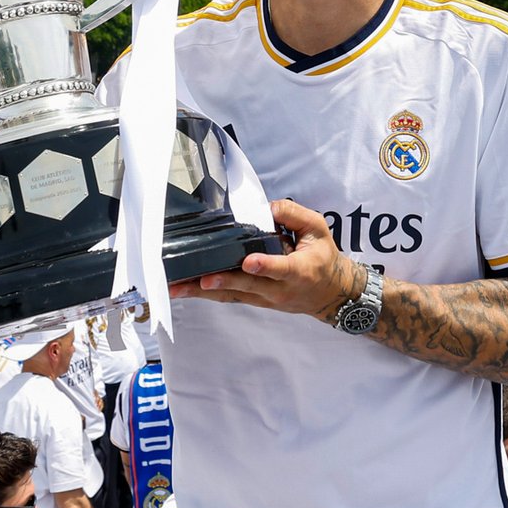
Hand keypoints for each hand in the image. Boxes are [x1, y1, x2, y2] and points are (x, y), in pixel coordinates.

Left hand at [168, 198, 363, 321]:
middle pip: (248, 286)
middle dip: (225, 282)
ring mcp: (265, 298)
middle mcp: (279, 289)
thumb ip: (294, 215)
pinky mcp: (254, 300)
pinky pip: (228, 297)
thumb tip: (267, 207)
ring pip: (232, 295)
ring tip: (178, 289)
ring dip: (204, 293)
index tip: (249, 262)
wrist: (329, 293)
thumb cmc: (322, 257)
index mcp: (299, 270)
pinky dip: (206, 295)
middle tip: (203, 280)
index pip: (280, 268)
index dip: (264, 266)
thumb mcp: (318, 230)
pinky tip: (184, 290)